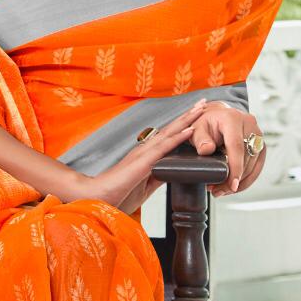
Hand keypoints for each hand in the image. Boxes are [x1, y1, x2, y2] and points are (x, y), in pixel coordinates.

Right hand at [76, 100, 213, 213]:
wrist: (97, 198)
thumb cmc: (117, 194)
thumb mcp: (146, 187)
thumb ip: (159, 176)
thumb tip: (174, 171)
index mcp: (146, 156)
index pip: (168, 137)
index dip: (183, 125)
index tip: (197, 115)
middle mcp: (145, 150)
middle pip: (171, 129)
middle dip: (188, 116)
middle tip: (203, 102)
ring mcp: (144, 154)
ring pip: (169, 133)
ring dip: (186, 120)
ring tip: (200, 108)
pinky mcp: (143, 163)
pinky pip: (164, 148)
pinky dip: (178, 138)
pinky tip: (190, 130)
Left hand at [188, 101, 267, 196]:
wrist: (217, 116)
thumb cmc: (205, 123)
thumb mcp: (197, 129)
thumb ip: (200, 139)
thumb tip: (206, 150)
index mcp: (233, 118)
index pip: (237, 146)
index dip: (235, 167)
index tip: (232, 185)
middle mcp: (249, 124)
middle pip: (246, 158)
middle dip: (233, 178)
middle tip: (217, 191)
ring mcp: (258, 135)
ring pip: (253, 164)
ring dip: (240, 181)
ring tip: (222, 191)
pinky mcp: (261, 145)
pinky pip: (257, 166)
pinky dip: (247, 179)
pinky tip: (234, 187)